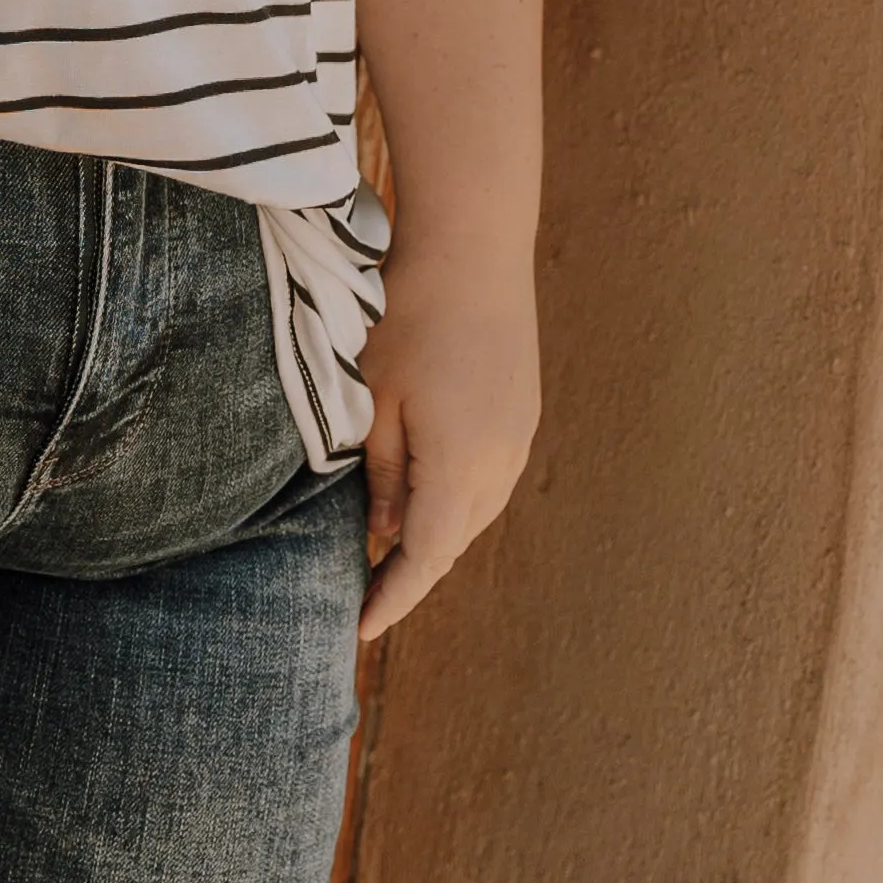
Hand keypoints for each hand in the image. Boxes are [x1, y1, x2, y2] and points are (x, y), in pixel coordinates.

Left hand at [357, 245, 539, 643]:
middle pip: (451, 545)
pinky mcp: (522, 417)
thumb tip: (384, 534)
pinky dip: (456, 502)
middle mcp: (499, 465)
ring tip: (390, 552)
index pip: (423, 561)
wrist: (474, 251)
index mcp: (458, 468)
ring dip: (435, 538)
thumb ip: (381, 475)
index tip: (359, 631)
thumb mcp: (374, 401)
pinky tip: (428, 495)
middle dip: (410, 575)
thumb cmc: (408, 318)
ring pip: (474, 516)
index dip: (391, 601)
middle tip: (365, 597)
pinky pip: (490, 482)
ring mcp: (518, 441)